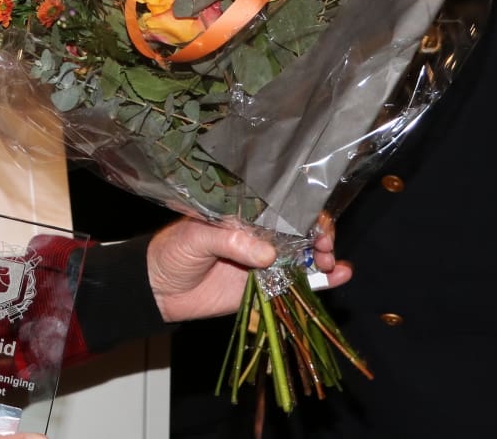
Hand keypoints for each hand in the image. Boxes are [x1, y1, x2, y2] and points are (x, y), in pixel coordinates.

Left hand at [147, 215, 352, 322]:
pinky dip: (321, 281)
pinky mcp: (266, 288)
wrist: (158, 289)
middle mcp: (261, 236)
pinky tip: (338, 277)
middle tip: (325, 247)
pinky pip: (297, 283)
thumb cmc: (172, 251)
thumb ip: (230, 241)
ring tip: (333, 264)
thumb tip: (267, 253)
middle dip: (321, 236)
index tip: (317, 224)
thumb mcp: (196, 237)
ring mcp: (266, 262)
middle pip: (301, 231)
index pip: (283, 208)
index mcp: (246, 216)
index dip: (305, 213)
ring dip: (325, 257)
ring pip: (305, 257)